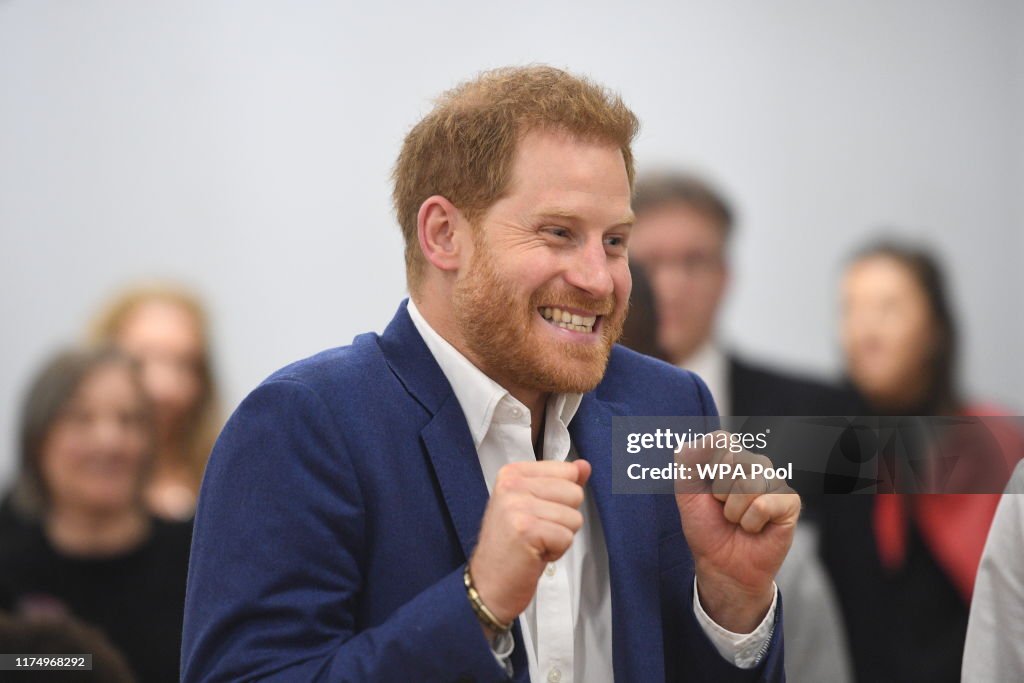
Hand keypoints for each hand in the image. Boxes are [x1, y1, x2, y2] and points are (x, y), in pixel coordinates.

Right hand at [469, 459, 590, 629]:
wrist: (488, 584)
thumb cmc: (512, 547)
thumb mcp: (535, 507)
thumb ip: (560, 483)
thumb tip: (584, 466)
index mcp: (512, 473)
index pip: (567, 471)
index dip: (563, 499)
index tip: (538, 513)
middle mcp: (511, 484)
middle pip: (574, 493)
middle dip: (564, 519)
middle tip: (537, 532)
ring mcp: (516, 505)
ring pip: (574, 517)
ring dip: (560, 537)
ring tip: (535, 543)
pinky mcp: (525, 529)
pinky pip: (566, 537)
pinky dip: (556, 552)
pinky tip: (534, 554)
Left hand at [674, 432, 799, 631]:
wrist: (719, 565)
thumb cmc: (706, 527)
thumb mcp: (686, 491)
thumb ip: (690, 458)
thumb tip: (716, 437)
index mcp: (732, 457)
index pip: (723, 441)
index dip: (709, 470)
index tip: (708, 491)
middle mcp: (756, 465)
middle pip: (735, 460)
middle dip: (719, 492)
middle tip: (724, 509)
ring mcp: (774, 483)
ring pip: (749, 483)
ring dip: (733, 511)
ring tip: (738, 521)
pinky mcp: (790, 503)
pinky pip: (764, 505)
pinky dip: (750, 522)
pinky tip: (754, 529)